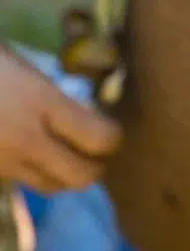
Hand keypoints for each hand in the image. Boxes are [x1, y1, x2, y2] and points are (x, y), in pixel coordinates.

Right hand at [0, 46, 121, 193]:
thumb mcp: (18, 63)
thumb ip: (51, 92)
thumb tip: (87, 107)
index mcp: (38, 102)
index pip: (100, 138)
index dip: (113, 137)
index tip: (110, 127)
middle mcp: (23, 139)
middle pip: (80, 177)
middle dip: (94, 166)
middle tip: (95, 150)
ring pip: (48, 186)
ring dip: (63, 174)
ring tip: (64, 153)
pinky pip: (16, 183)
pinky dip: (28, 174)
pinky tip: (26, 153)